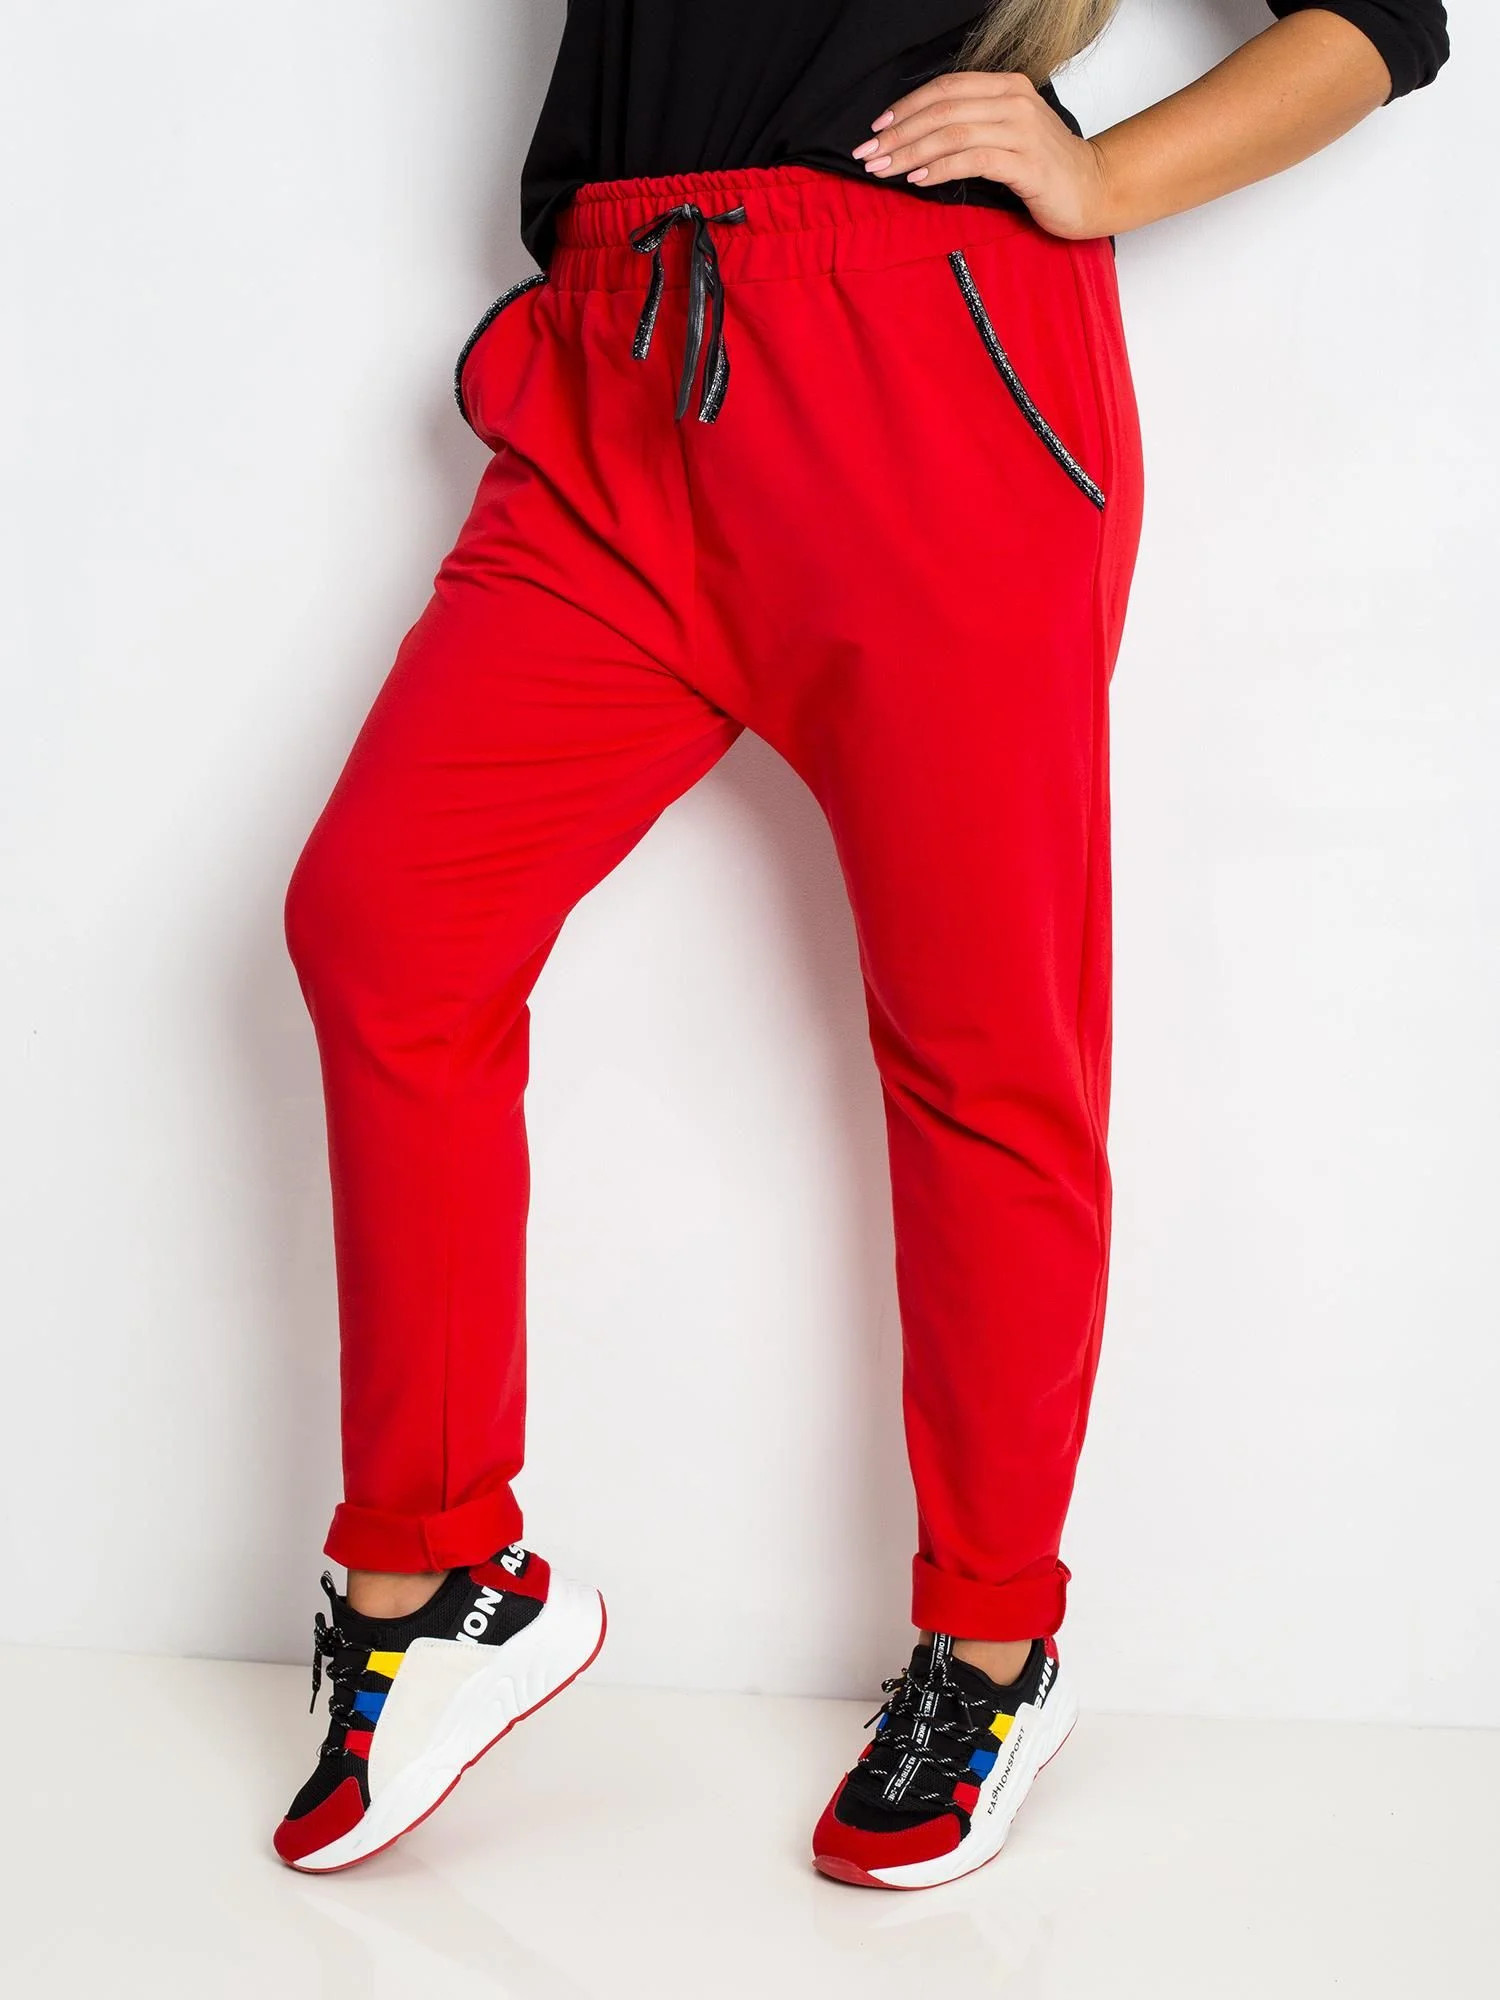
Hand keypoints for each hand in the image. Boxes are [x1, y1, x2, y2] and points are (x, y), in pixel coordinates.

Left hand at [853, 72, 1114, 240]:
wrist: (1091, 190)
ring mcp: (1021, 131)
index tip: (877, 129)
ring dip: (911, 153)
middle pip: (943, 109)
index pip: (945, 88)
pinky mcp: (1026, 163)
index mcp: (1006, 88)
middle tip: (869, 155)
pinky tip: (919, 180)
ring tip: (885, 170)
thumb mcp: (1006, 134)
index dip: (906, 107)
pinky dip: (941, 169)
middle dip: (899, 133)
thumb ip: (972, 125)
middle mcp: (1013, 102)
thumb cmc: (1044, 168)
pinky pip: (973, 160)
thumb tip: (919, 136)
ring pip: (952, 133)